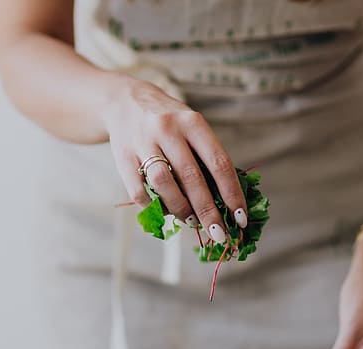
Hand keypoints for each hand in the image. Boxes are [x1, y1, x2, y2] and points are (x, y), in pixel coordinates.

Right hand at [104, 78, 247, 242]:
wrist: (125, 102)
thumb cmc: (170, 123)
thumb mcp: (192, 128)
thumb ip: (208, 158)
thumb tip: (228, 203)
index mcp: (193, 122)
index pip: (219, 163)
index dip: (232, 194)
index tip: (240, 218)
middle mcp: (168, 129)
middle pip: (192, 177)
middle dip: (208, 211)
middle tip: (219, 233)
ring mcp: (143, 142)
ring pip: (164, 183)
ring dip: (181, 209)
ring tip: (192, 221)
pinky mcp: (122, 156)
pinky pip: (139, 190)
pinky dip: (154, 206)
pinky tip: (165, 212)